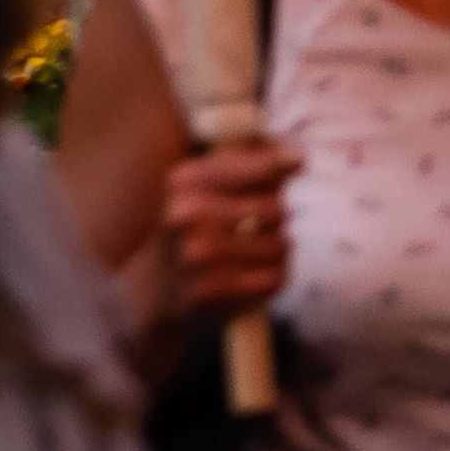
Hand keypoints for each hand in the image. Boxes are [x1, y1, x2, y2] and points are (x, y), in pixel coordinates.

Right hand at [160, 137, 302, 312]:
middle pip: (276, 208)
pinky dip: (273, 276)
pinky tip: (251, 275)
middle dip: (275, 218)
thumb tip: (297, 160)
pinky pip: (276, 277)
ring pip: (282, 245)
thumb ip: (243, 168)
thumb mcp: (198, 188)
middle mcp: (191, 215)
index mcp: (186, 182)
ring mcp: (203, 255)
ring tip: (253, 252)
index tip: (297, 162)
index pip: (257, 169)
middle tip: (257, 224)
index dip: (282, 165)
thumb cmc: (187, 231)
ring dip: (276, 249)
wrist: (151, 290)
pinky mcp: (217, 291)